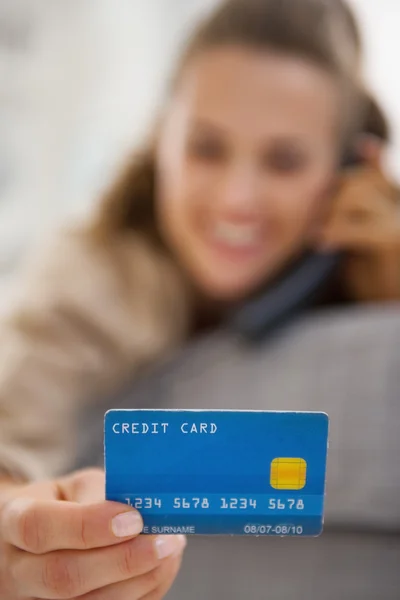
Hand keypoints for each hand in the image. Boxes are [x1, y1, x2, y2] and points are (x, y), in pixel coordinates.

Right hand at [0, 468, 185, 599]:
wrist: (32, 539)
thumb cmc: (60, 505)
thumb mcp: (73, 486)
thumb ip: (101, 494)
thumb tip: (143, 510)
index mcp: (13, 520)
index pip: (39, 527)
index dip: (88, 525)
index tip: (134, 518)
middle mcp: (13, 570)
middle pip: (63, 577)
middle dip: (122, 561)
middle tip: (164, 542)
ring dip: (138, 583)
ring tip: (169, 553)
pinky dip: (139, 596)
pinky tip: (159, 572)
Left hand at [316, 138, 399, 300]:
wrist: (390, 313)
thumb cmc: (375, 280)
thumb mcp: (362, 246)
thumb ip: (351, 221)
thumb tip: (324, 208)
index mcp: (397, 205)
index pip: (381, 173)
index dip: (371, 159)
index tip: (360, 145)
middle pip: (360, 181)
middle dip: (332, 194)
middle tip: (313, 219)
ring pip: (358, 195)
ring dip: (331, 212)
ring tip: (316, 234)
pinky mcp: (393, 240)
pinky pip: (358, 226)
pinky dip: (337, 232)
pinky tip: (322, 243)